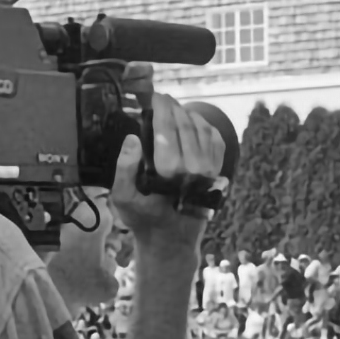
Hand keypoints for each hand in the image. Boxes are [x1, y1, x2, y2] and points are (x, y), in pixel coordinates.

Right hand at [110, 91, 225, 246]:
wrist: (171, 241)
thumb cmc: (144, 219)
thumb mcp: (123, 198)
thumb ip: (124, 167)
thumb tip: (133, 137)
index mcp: (168, 171)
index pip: (167, 127)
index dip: (160, 107)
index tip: (153, 96)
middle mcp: (192, 168)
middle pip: (185, 124)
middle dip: (173, 107)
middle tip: (162, 99)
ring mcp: (208, 171)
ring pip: (202, 129)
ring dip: (189, 114)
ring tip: (175, 108)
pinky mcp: (216, 174)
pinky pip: (216, 142)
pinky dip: (206, 127)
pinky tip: (194, 122)